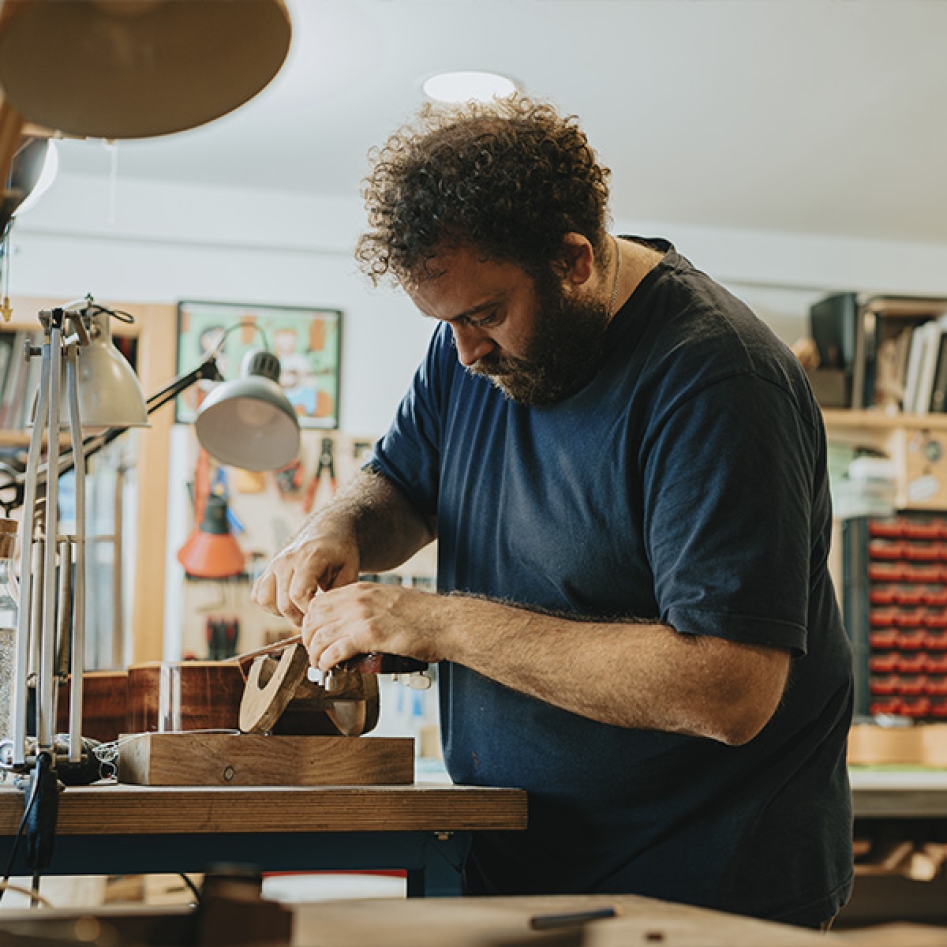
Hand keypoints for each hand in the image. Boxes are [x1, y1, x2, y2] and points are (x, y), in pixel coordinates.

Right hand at [250, 528, 360, 625]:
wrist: (325, 531)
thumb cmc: (339, 553)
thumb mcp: (349, 569)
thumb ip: (340, 593)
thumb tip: (329, 616)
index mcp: (309, 559)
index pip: (298, 595)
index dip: (310, 612)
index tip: (323, 613)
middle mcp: (287, 561)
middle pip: (284, 604)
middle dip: (300, 618)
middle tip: (315, 618)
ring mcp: (274, 565)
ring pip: (265, 600)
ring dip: (282, 613)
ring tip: (301, 610)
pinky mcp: (266, 571)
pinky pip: (257, 596)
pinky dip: (270, 606)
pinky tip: (289, 603)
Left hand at [301, 582, 446, 670]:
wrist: (447, 622)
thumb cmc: (425, 616)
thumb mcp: (389, 601)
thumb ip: (369, 608)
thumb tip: (353, 626)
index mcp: (361, 590)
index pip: (319, 603)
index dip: (311, 623)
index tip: (315, 637)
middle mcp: (357, 600)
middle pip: (313, 619)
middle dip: (308, 639)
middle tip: (315, 654)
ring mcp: (362, 616)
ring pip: (319, 636)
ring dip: (315, 655)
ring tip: (320, 665)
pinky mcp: (370, 636)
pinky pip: (334, 651)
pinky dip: (326, 662)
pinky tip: (329, 668)